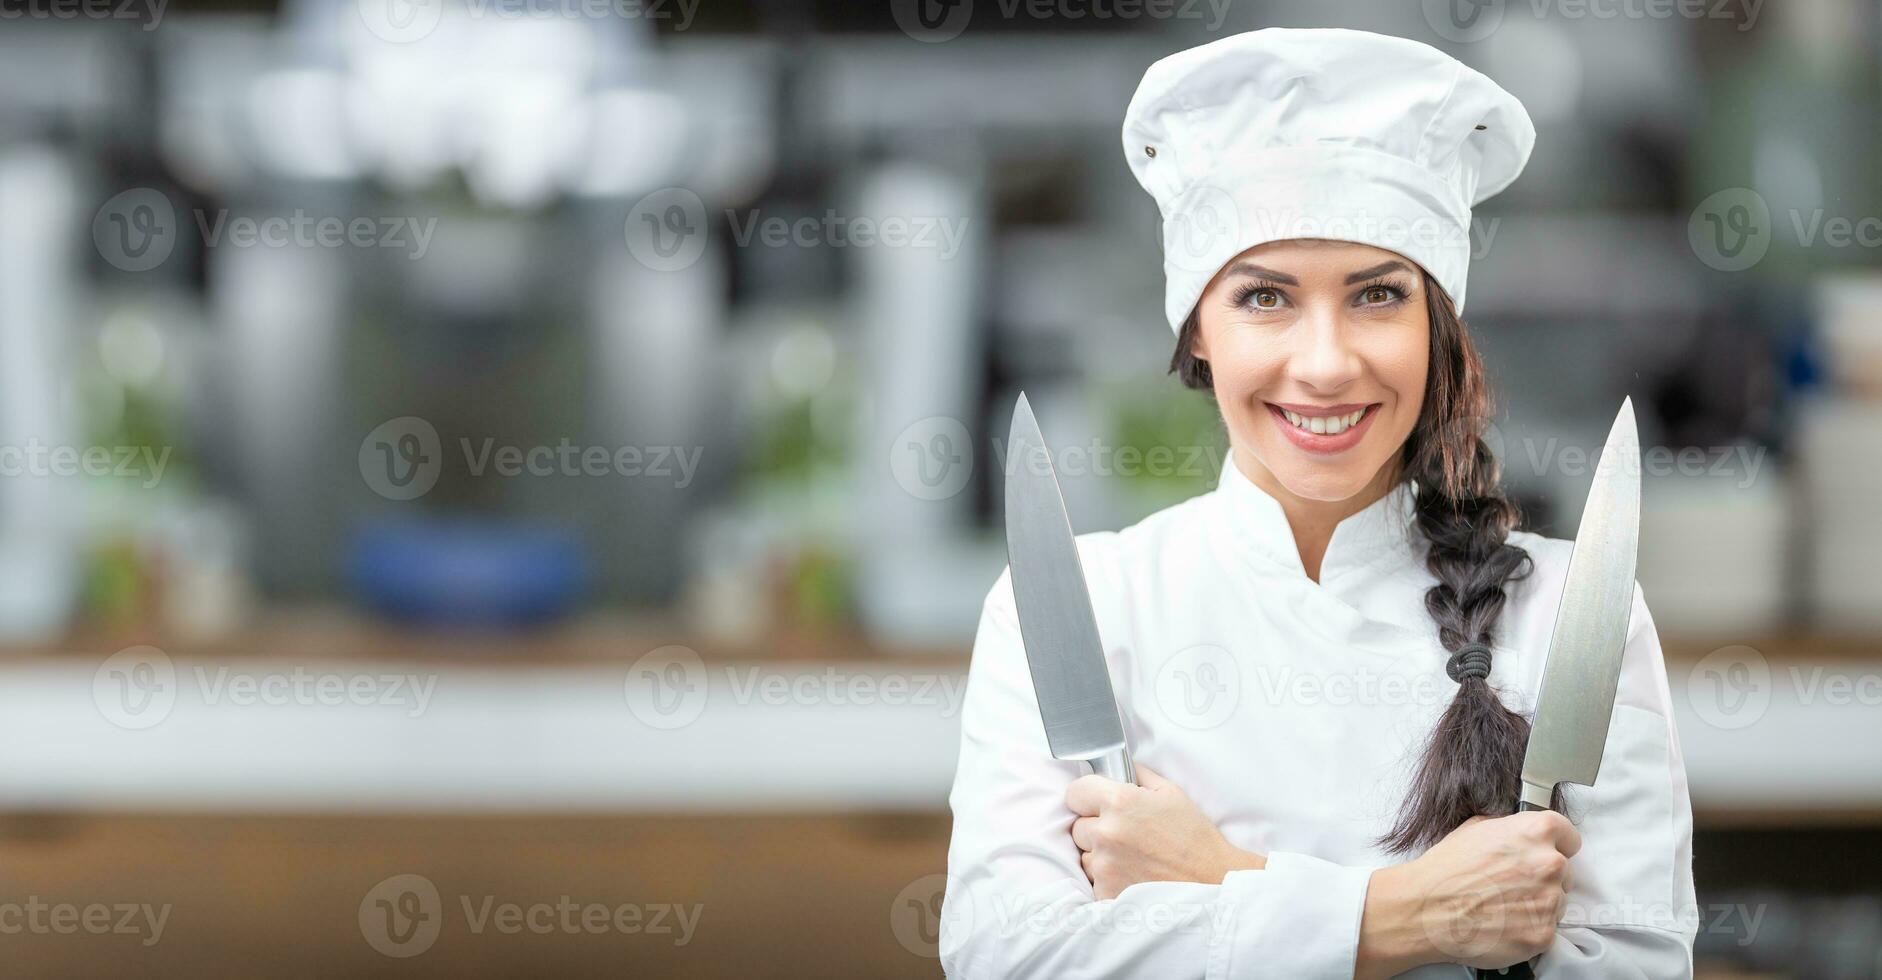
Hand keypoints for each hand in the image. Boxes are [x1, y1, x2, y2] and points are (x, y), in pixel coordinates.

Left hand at [1064, 764, 1263, 899]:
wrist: (1212, 883)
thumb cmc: (1194, 838)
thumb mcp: (1170, 792)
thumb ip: (1137, 775)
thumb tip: (1116, 767)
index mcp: (1119, 802)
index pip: (1074, 792)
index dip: (1086, 797)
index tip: (1095, 803)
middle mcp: (1106, 833)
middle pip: (1078, 826)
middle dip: (1096, 828)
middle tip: (1124, 834)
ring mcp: (1104, 866)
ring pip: (1085, 856)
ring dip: (1100, 855)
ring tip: (1132, 858)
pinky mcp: (1106, 893)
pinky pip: (1095, 881)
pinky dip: (1109, 879)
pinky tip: (1134, 876)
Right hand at [1359, 811, 1580, 976]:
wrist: (1426, 909)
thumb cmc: (1446, 868)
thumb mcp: (1475, 828)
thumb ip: (1510, 829)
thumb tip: (1521, 835)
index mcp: (1536, 831)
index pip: (1570, 837)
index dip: (1556, 845)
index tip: (1544, 854)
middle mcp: (1549, 864)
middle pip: (1564, 872)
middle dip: (1543, 877)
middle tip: (1511, 884)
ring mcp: (1549, 901)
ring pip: (1556, 902)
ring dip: (1537, 904)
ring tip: (1503, 905)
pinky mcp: (1543, 934)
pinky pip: (1545, 929)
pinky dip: (1528, 929)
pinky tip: (1503, 923)